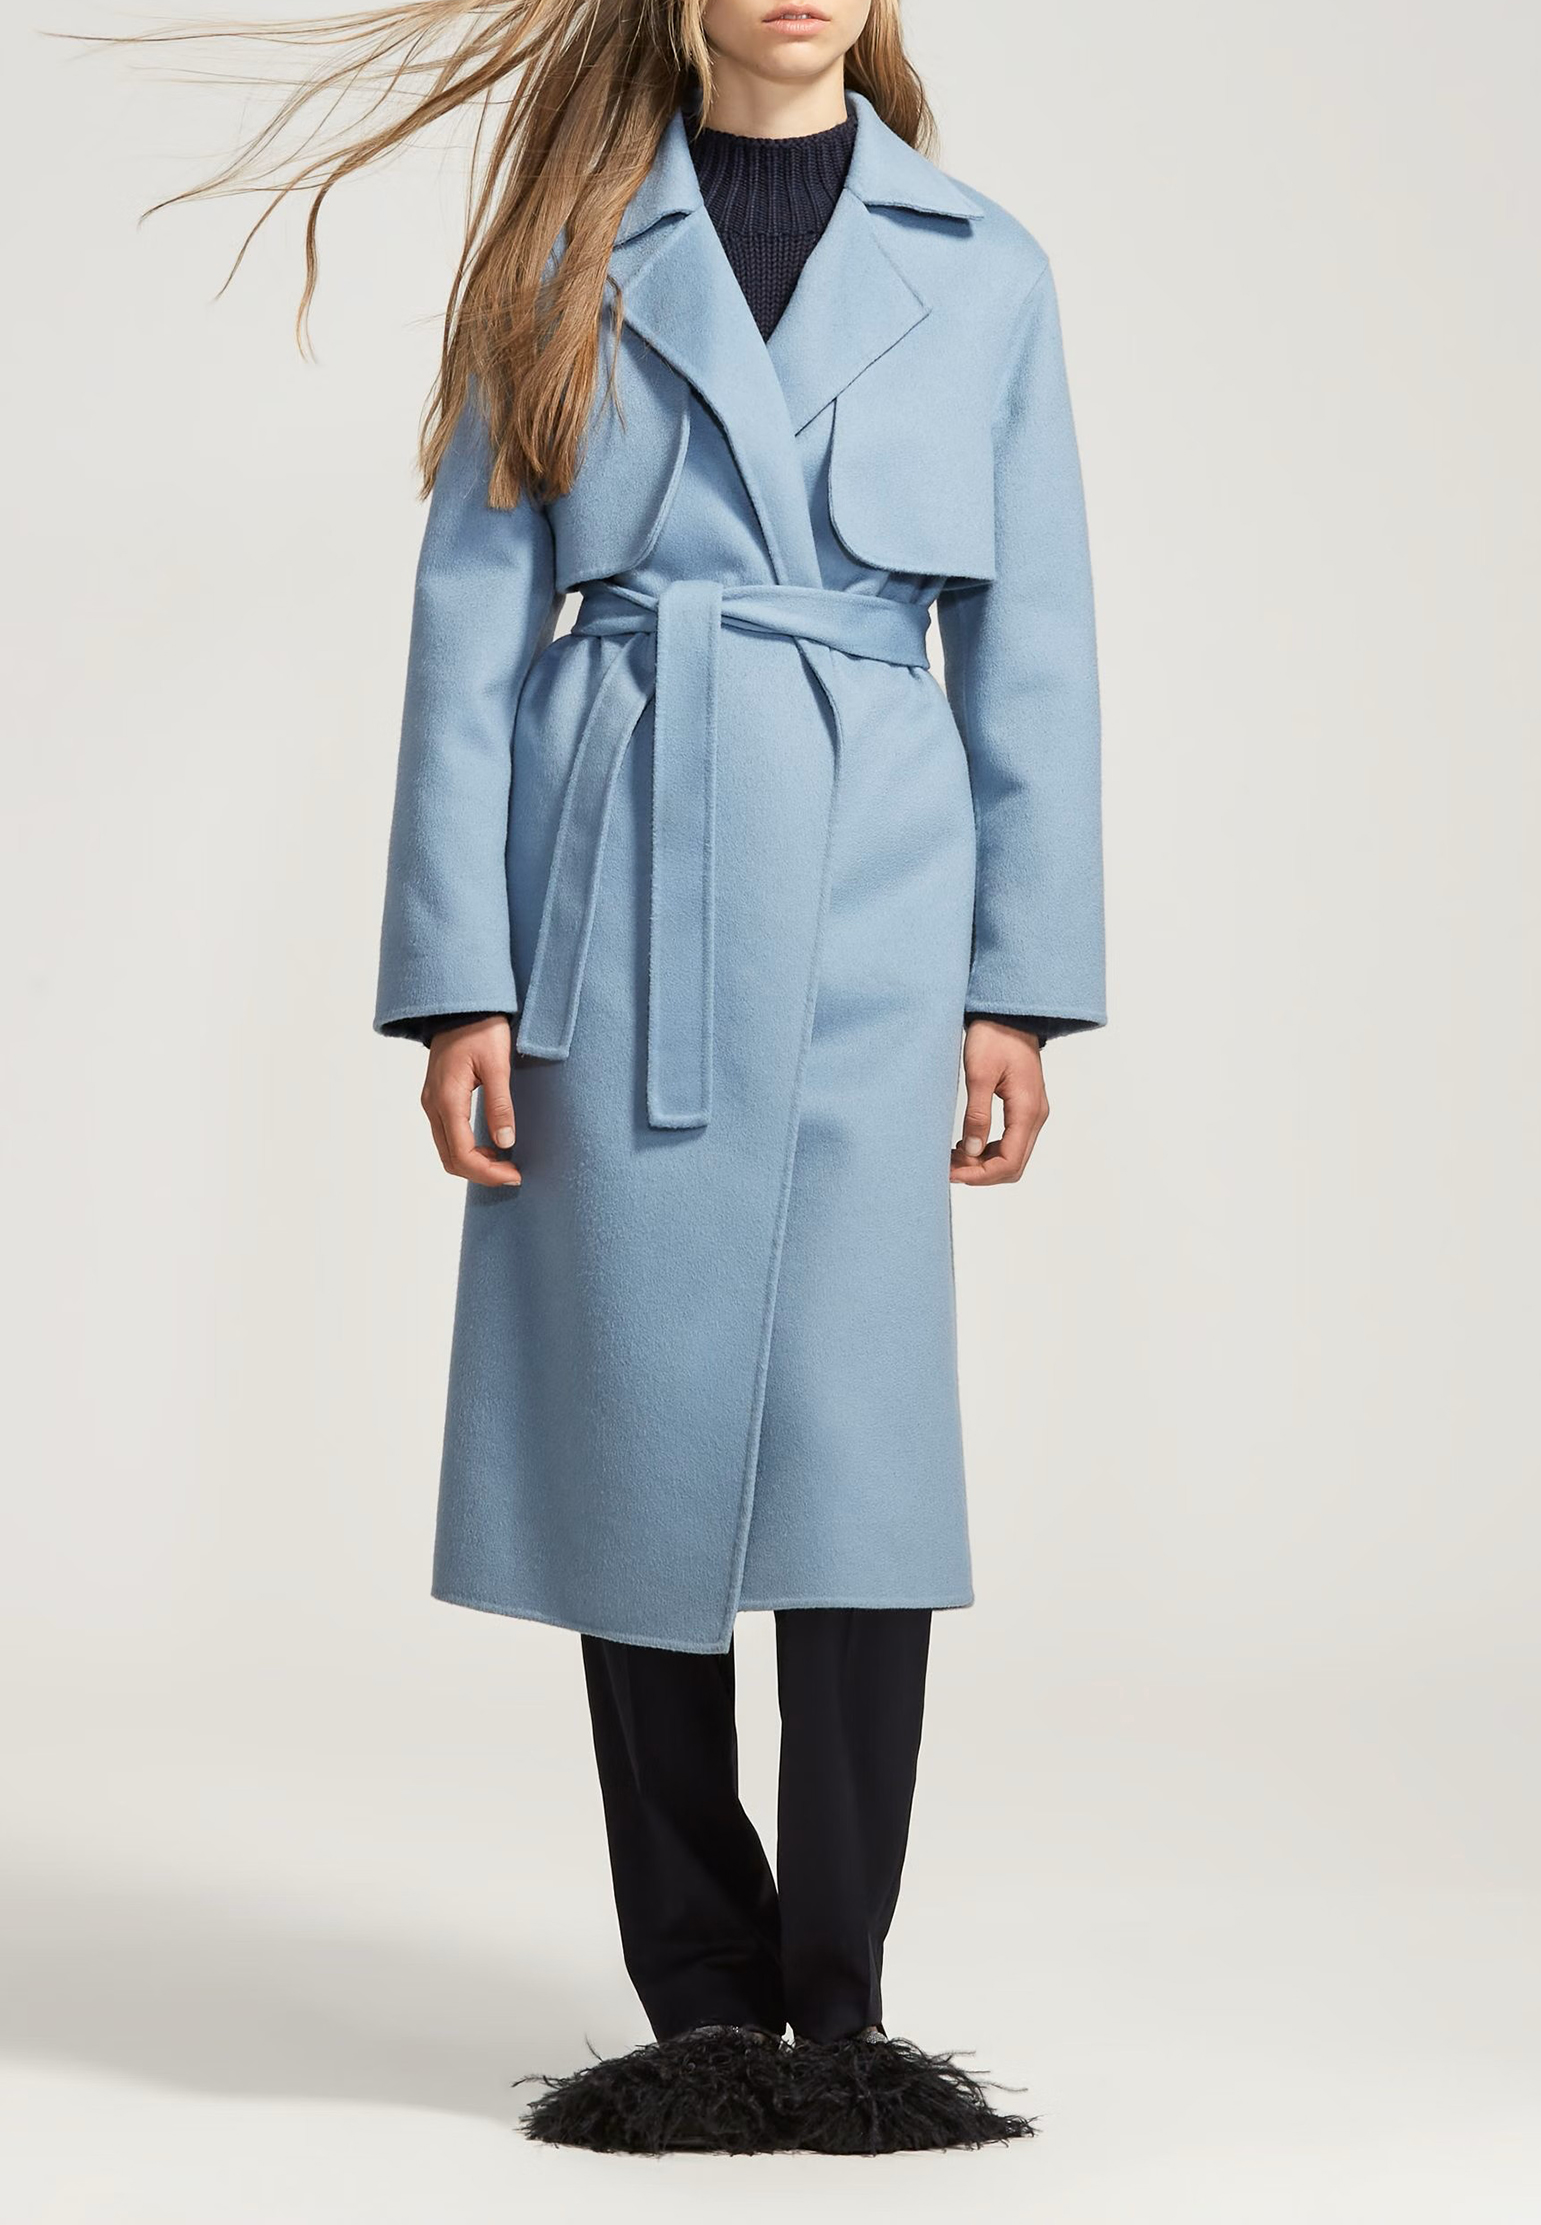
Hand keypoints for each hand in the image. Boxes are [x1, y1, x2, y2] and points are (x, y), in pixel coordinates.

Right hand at [420, 1016, 520, 1187]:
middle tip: (513, 1173)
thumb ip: (500, 1105)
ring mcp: (431, 1103)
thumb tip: (505, 1142)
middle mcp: (433, 1105)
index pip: (462, 1154)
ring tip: (505, 1162)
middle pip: (451, 1159)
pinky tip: (490, 1146)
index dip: (488, 1172)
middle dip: (482, 1173)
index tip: (515, 1174)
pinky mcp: (436, 1099)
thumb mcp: (497, 1065)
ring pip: (447, 1150)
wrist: (460, 1006)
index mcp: (448, 1099)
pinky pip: (446, 1136)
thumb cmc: (481, 1029)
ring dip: (474, 1163)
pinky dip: (466, 1150)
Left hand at [950, 1020, 1047, 1185]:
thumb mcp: (979, 1074)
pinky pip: (1010, 1141)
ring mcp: (1032, 1113)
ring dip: (984, 1163)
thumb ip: (977, 1115)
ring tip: (953, 1157)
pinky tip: (965, 1145)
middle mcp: (1035, 1116)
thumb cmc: (994, 1037)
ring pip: (1012, 1156)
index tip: (952, 1174)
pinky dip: (989, 1150)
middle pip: (1013, 1165)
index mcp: (1027, 1110)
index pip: (1010, 1162)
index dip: (981, 1175)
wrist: (1008, 1015)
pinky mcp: (1024, 1108)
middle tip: (949, 1167)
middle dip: (981, 1173)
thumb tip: (970, 1152)